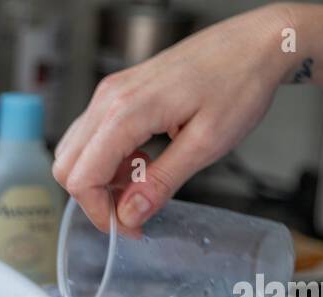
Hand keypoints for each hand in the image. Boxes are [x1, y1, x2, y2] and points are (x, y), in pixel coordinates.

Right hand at [52, 3, 292, 232]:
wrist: (254, 43)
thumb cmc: (239, 83)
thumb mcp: (206, 143)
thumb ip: (162, 182)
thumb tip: (129, 215)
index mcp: (127, 112)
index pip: (82, 178)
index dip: (101, 212)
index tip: (130, 227)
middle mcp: (109, 99)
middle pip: (68, 166)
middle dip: (95, 199)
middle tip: (132, 212)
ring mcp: (111, 92)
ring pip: (76, 152)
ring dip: (100, 179)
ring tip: (141, 183)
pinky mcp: (118, 92)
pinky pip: (92, 135)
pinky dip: (107, 159)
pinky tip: (140, 160)